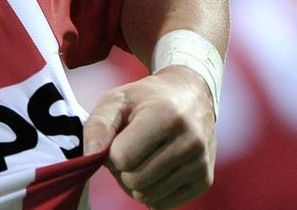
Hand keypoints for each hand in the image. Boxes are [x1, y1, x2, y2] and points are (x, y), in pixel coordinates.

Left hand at [82, 66, 216, 208]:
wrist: (191, 97)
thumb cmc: (146, 99)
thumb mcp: (117, 100)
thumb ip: (98, 126)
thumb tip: (91, 156)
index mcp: (166, 116)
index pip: (122, 157)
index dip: (111, 152)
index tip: (117, 139)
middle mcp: (189, 141)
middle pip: (135, 180)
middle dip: (121, 169)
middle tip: (128, 150)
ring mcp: (200, 163)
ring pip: (148, 195)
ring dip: (135, 183)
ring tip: (141, 159)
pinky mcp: (205, 180)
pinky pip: (164, 204)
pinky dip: (152, 192)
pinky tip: (154, 171)